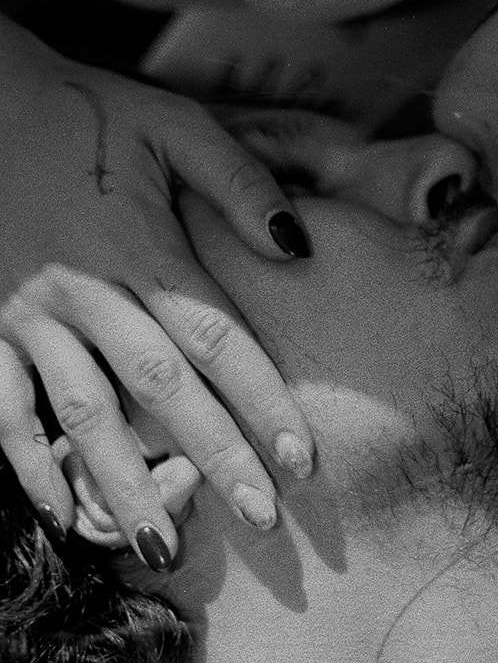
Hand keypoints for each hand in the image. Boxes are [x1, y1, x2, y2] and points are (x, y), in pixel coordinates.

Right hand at [0, 19, 315, 568]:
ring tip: (164, 549)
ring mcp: (26, 318)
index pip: (216, 339)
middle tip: (263, 523)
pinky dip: (29, 468)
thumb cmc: (86, 113)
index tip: (303, 462)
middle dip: (215, 460)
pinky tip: (63, 515)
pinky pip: (3, 412)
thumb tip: (297, 247)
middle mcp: (85, 293)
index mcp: (140, 247)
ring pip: (82, 416)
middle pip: (161, 391)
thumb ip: (238, 181)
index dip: (263, 402)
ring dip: (124, 485)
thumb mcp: (172, 123)